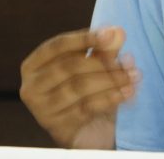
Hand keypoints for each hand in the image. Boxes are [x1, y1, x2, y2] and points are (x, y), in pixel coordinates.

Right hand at [19, 27, 139, 148]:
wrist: (88, 131)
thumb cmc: (85, 90)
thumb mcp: (94, 65)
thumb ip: (104, 48)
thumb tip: (117, 32)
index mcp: (33, 65)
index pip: (57, 45)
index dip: (84, 38)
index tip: (110, 34)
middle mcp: (31, 87)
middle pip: (69, 67)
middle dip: (103, 62)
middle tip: (129, 62)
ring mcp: (42, 109)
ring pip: (79, 88)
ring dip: (110, 80)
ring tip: (132, 76)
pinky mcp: (58, 127)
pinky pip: (86, 108)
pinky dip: (109, 98)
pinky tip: (126, 92)